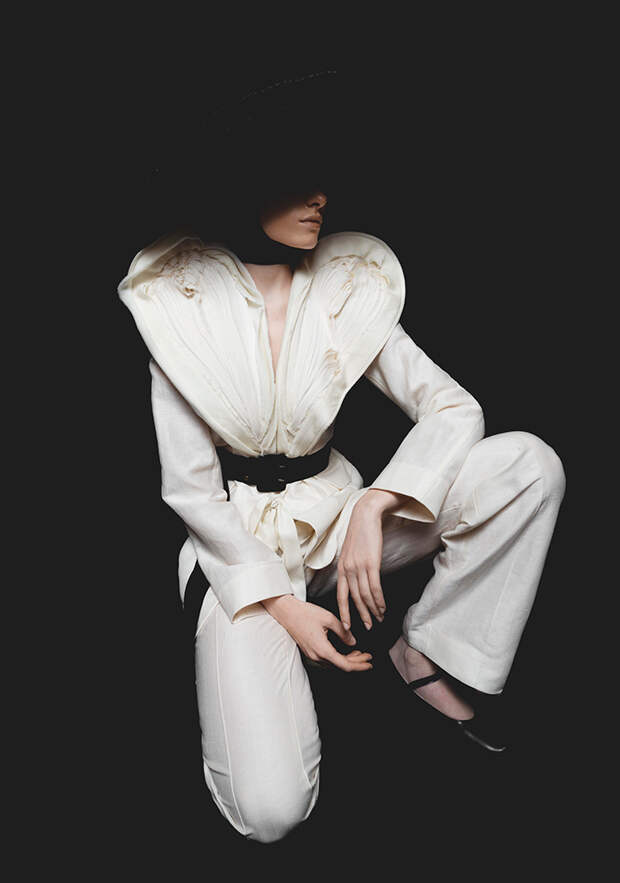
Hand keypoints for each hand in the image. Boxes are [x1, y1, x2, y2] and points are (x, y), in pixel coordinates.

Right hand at [261, 595, 372, 672]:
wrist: (286, 612)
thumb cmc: (305, 613)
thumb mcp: (329, 619)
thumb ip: (343, 632)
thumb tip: (353, 642)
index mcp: (322, 649)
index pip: (345, 665)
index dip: (359, 665)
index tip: (369, 663)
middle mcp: (316, 656)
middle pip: (341, 666)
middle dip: (357, 663)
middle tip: (368, 657)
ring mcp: (312, 655)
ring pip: (334, 664)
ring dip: (348, 661)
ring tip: (360, 654)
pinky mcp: (310, 652)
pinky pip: (328, 660)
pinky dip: (339, 658)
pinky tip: (346, 652)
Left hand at [336, 497, 387, 630]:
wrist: (365, 515)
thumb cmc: (360, 532)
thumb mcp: (350, 552)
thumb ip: (352, 567)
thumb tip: (357, 580)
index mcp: (342, 568)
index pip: (341, 595)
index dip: (344, 612)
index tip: (346, 625)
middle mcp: (348, 570)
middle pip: (354, 599)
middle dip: (361, 615)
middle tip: (368, 626)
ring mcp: (359, 567)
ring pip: (365, 596)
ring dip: (373, 610)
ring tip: (379, 618)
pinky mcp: (371, 564)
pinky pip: (375, 588)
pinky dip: (379, 600)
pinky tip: (383, 607)